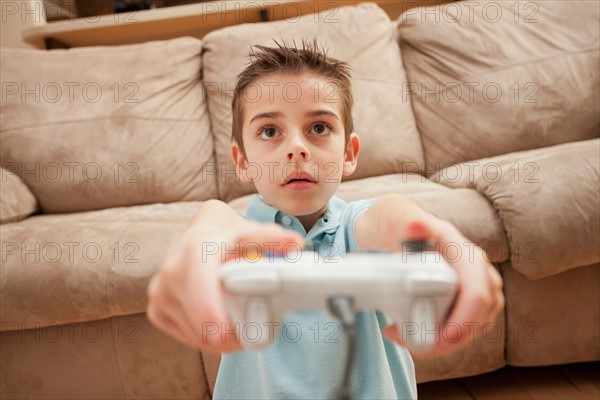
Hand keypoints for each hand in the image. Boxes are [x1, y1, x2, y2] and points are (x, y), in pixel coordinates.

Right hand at [147, 221, 303, 352]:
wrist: (198, 233)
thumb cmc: (227, 237)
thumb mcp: (250, 233)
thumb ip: (273, 239)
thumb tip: (295, 246)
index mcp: (194, 252)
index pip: (199, 287)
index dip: (210, 313)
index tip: (225, 334)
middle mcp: (171, 272)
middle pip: (199, 320)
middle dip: (227, 336)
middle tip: (250, 336)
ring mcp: (160, 292)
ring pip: (193, 333)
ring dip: (216, 340)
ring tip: (238, 331)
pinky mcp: (156, 308)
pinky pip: (182, 335)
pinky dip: (201, 338)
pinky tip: (216, 328)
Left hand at [383, 219, 504, 357]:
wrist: (390, 227)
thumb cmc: (394, 222)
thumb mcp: (396, 219)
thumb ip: (406, 224)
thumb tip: (416, 226)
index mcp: (461, 249)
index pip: (477, 289)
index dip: (465, 318)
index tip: (443, 337)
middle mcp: (473, 267)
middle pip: (482, 312)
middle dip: (454, 337)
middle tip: (419, 346)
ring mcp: (472, 282)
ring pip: (477, 323)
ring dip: (448, 342)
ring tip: (412, 343)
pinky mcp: (463, 296)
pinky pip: (466, 325)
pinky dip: (444, 338)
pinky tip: (417, 338)